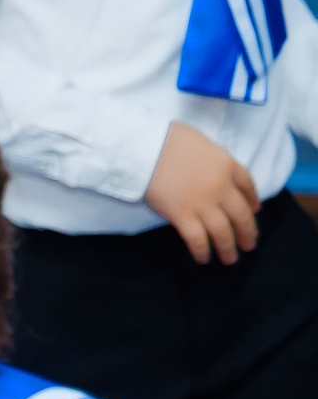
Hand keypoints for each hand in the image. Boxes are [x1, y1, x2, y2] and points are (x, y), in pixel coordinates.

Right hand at [144, 121, 258, 263]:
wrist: (143, 148)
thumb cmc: (167, 139)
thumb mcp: (201, 140)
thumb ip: (214, 156)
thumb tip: (215, 167)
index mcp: (227, 165)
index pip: (247, 185)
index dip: (253, 200)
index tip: (255, 210)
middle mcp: (221, 187)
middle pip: (241, 215)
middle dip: (247, 232)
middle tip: (249, 245)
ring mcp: (202, 203)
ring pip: (223, 231)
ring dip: (228, 248)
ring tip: (230, 259)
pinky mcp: (182, 215)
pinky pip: (197, 239)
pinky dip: (202, 251)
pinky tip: (203, 258)